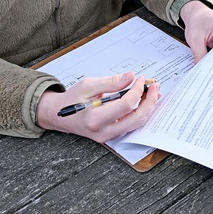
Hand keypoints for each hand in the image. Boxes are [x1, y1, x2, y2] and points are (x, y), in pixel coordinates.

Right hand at [37, 72, 160, 142]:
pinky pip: (132, 125)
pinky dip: (141, 113)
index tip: (140, 79)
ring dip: (148, 108)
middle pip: (137, 119)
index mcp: (95, 119)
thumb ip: (111, 82)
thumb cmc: (71, 100)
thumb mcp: (88, 85)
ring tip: (153, 92)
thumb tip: (130, 77)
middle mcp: (103, 131)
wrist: (58, 115)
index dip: (137, 91)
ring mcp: (108, 136)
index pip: (126, 106)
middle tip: (154, 86)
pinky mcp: (112, 135)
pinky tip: (145, 101)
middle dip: (150, 101)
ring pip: (137, 124)